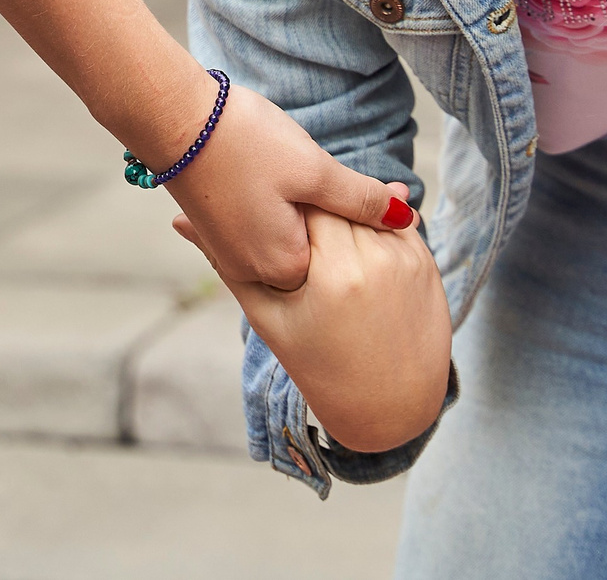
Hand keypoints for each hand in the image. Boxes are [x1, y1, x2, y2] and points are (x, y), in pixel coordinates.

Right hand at [153, 83, 414, 290]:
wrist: (172, 116)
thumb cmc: (244, 140)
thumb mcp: (314, 169)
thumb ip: (361, 199)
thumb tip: (406, 216)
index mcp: (282, 266)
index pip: (345, 257)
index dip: (359, 216)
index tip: (351, 179)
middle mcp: (253, 270)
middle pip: (316, 250)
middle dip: (329, 215)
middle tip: (306, 167)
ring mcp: (232, 252)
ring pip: (289, 236)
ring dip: (300, 208)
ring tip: (280, 164)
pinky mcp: (217, 229)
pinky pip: (262, 228)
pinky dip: (275, 206)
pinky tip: (265, 172)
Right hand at [176, 204, 450, 452]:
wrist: (390, 406)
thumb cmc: (316, 365)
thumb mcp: (268, 317)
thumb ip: (227, 261)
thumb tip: (178, 219)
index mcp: (327, 273)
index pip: (300, 206)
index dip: (282, 202)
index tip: (270, 205)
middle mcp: (370, 260)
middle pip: (335, 204)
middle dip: (313, 204)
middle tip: (297, 215)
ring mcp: (404, 261)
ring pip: (364, 208)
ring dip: (344, 213)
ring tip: (327, 237)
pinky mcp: (427, 263)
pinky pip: (394, 222)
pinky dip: (374, 226)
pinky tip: (359, 247)